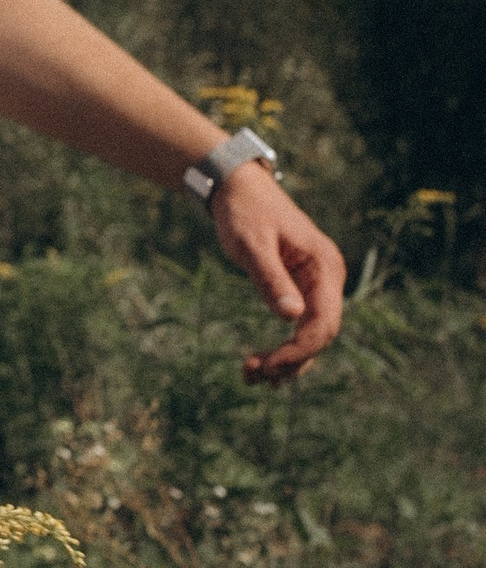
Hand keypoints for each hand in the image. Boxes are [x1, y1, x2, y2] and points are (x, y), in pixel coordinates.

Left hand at [213, 163, 347, 381]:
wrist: (239, 190)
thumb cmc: (245, 212)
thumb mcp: (252, 245)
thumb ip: (271, 279)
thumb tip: (292, 318)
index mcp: (325, 266)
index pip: (324, 322)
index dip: (300, 350)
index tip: (267, 366)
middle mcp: (328, 278)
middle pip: (321, 334)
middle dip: (290, 360)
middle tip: (251, 375)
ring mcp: (317, 285)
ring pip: (312, 335)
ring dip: (286, 360)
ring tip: (250, 377)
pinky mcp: (302, 289)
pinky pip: (301, 326)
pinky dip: (284, 347)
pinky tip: (262, 367)